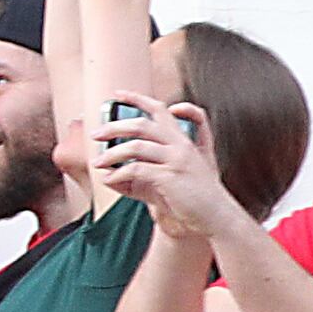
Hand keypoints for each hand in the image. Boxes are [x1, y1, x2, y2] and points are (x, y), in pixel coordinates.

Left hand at [93, 100, 239, 237]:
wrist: (216, 217)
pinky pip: (136, 169)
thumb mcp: (170, 177)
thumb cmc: (193, 198)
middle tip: (96, 134)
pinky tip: (109, 180)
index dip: (137, 98)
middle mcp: (181, 145)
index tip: (117, 94)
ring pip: (135, 146)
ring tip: (98, 162)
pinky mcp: (170, 176)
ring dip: (111, 153)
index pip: (160, 110)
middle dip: (114, 127)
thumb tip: (111, 175)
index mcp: (183, 140)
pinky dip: (118, 174)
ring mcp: (177, 159)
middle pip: (142, 124)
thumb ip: (144, 171)